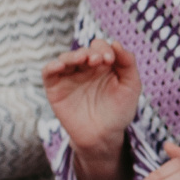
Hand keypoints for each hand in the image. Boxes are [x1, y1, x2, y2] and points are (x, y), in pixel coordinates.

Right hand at [43, 40, 143, 156]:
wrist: (103, 136)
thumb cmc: (119, 111)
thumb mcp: (131, 86)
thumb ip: (128, 64)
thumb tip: (115, 43)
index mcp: (103, 65)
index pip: (100, 47)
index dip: (104, 48)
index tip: (110, 59)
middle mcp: (85, 68)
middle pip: (83, 51)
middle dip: (91, 53)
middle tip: (98, 60)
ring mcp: (69, 77)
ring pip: (66, 58)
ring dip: (73, 56)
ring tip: (83, 59)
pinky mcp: (55, 88)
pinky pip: (48, 72)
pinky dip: (52, 66)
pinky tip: (60, 65)